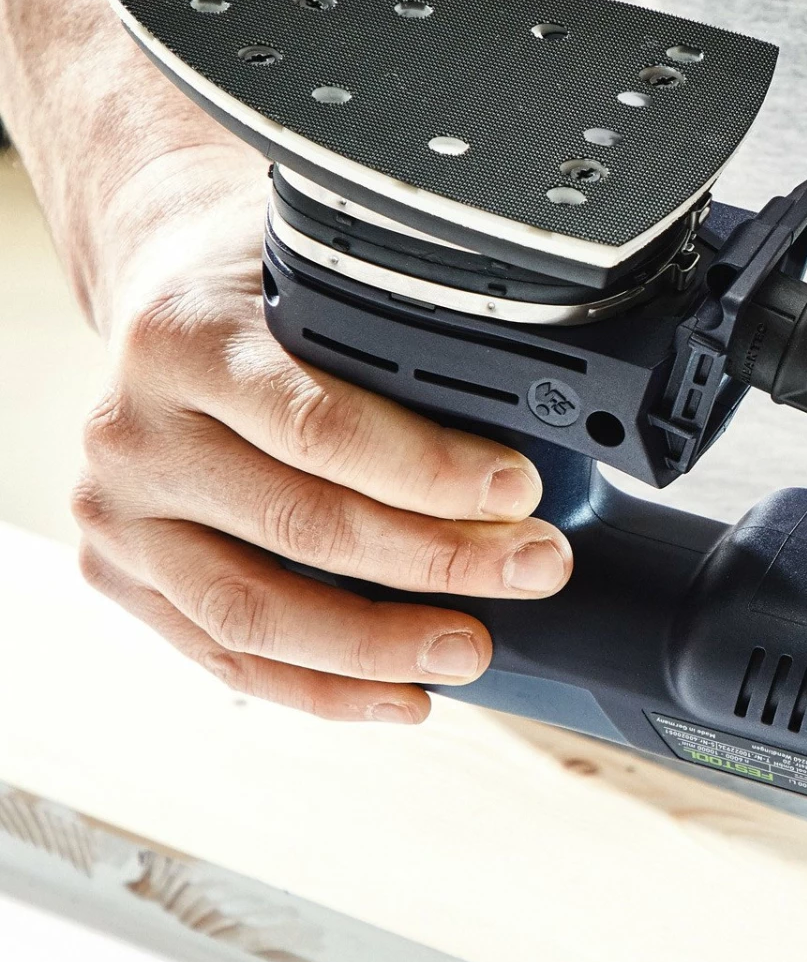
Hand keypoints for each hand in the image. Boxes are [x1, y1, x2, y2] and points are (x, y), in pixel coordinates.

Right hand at [73, 145, 572, 721]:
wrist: (156, 301)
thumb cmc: (259, 291)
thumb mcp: (315, 266)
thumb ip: (392, 322)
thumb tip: (535, 394)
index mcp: (186, 338)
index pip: (323, 426)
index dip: (430, 470)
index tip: (519, 490)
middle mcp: (134, 430)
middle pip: (302, 524)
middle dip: (438, 560)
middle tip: (535, 568)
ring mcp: (116, 513)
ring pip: (257, 611)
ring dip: (381, 645)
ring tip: (474, 649)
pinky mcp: (118, 575)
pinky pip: (226, 655)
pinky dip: (323, 688)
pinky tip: (402, 696)